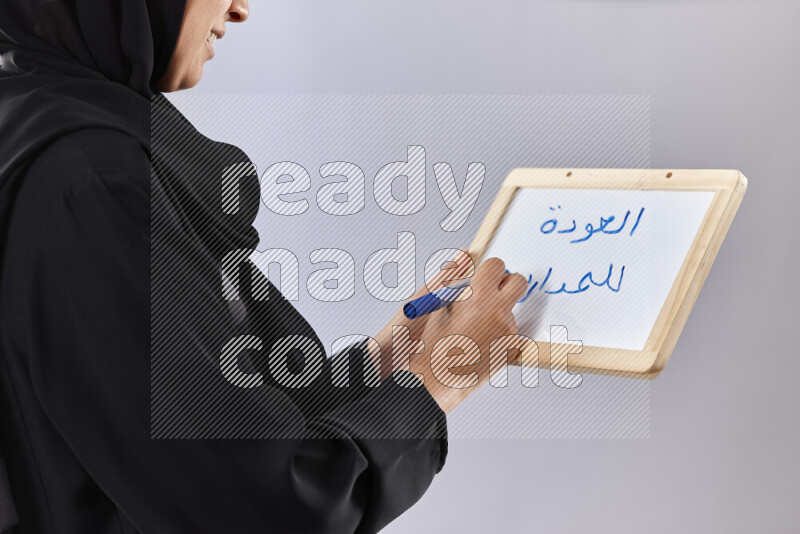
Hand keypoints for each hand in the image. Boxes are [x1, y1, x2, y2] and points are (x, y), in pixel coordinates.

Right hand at [373, 254, 527, 413]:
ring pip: (513, 310)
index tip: (485, 276)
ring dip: (500, 312)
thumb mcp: (438, 306)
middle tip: (493, 293)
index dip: (490, 270)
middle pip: (519, 282)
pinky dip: (501, 334)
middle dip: (507, 284)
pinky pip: (513, 332)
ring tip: (475, 329)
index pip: (497, 265)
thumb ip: (457, 281)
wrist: (436, 381)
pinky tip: (481, 343)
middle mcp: (497, 312)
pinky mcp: (513, 350)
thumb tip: (467, 260)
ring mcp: (508, 332)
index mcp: (477, 296)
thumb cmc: (432, 345)